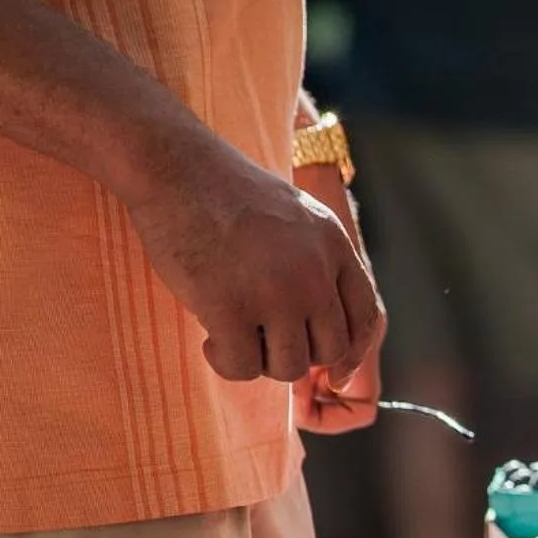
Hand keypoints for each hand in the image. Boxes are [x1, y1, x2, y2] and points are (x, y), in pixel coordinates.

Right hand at [123, 140, 383, 389]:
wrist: (172, 165)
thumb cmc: (225, 193)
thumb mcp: (295, 216)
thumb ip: (318, 263)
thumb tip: (325, 339)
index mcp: (333, 245)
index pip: (365, 318)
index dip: (350, 353)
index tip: (330, 371)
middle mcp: (314, 272)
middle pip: (329, 349)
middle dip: (297, 354)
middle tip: (262, 338)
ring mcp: (275, 292)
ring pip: (290, 366)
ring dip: (261, 361)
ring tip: (234, 334)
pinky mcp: (230, 308)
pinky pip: (243, 367)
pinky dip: (226, 362)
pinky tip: (210, 339)